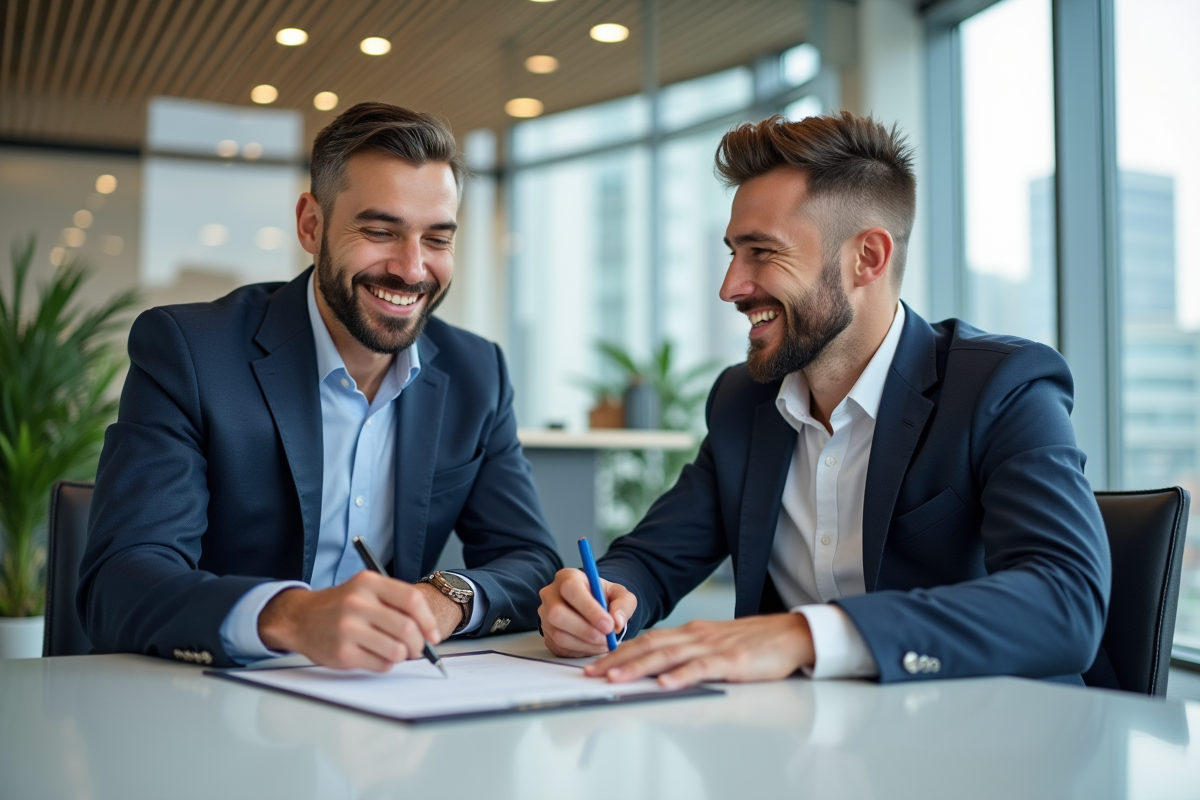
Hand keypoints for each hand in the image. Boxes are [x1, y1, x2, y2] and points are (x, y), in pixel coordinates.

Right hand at [258, 571, 442, 671]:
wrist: (300, 618)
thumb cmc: (340, 606)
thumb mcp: (365, 590)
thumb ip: (395, 602)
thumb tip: (429, 630)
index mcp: (368, 583)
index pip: (412, 600)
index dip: (429, 620)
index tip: (433, 634)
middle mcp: (358, 603)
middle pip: (407, 628)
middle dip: (418, 644)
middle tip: (417, 648)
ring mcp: (348, 629)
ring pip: (397, 650)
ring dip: (402, 656)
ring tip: (395, 651)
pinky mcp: (342, 652)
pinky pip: (381, 665)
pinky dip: (386, 664)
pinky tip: (376, 655)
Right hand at [538, 568, 637, 657]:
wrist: (592, 607)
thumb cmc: (603, 597)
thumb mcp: (619, 594)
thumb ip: (623, 604)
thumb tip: (617, 623)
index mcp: (567, 577)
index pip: (571, 589)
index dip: (589, 609)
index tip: (608, 625)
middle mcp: (550, 595)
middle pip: (557, 613)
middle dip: (585, 630)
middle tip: (606, 638)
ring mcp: (545, 616)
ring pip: (558, 635)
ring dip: (585, 644)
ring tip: (604, 643)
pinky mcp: (547, 635)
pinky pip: (560, 647)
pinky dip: (581, 651)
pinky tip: (595, 646)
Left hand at [583, 614, 815, 688]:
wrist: (791, 634)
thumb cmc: (754, 643)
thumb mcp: (714, 644)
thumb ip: (688, 654)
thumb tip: (659, 670)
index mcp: (691, 632)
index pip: (647, 641)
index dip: (618, 652)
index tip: (595, 666)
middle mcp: (696, 635)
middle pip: (649, 646)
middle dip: (617, 660)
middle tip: (591, 674)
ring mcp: (713, 647)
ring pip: (668, 655)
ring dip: (639, 667)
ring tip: (615, 679)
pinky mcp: (732, 660)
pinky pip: (702, 668)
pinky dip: (681, 675)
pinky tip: (665, 683)